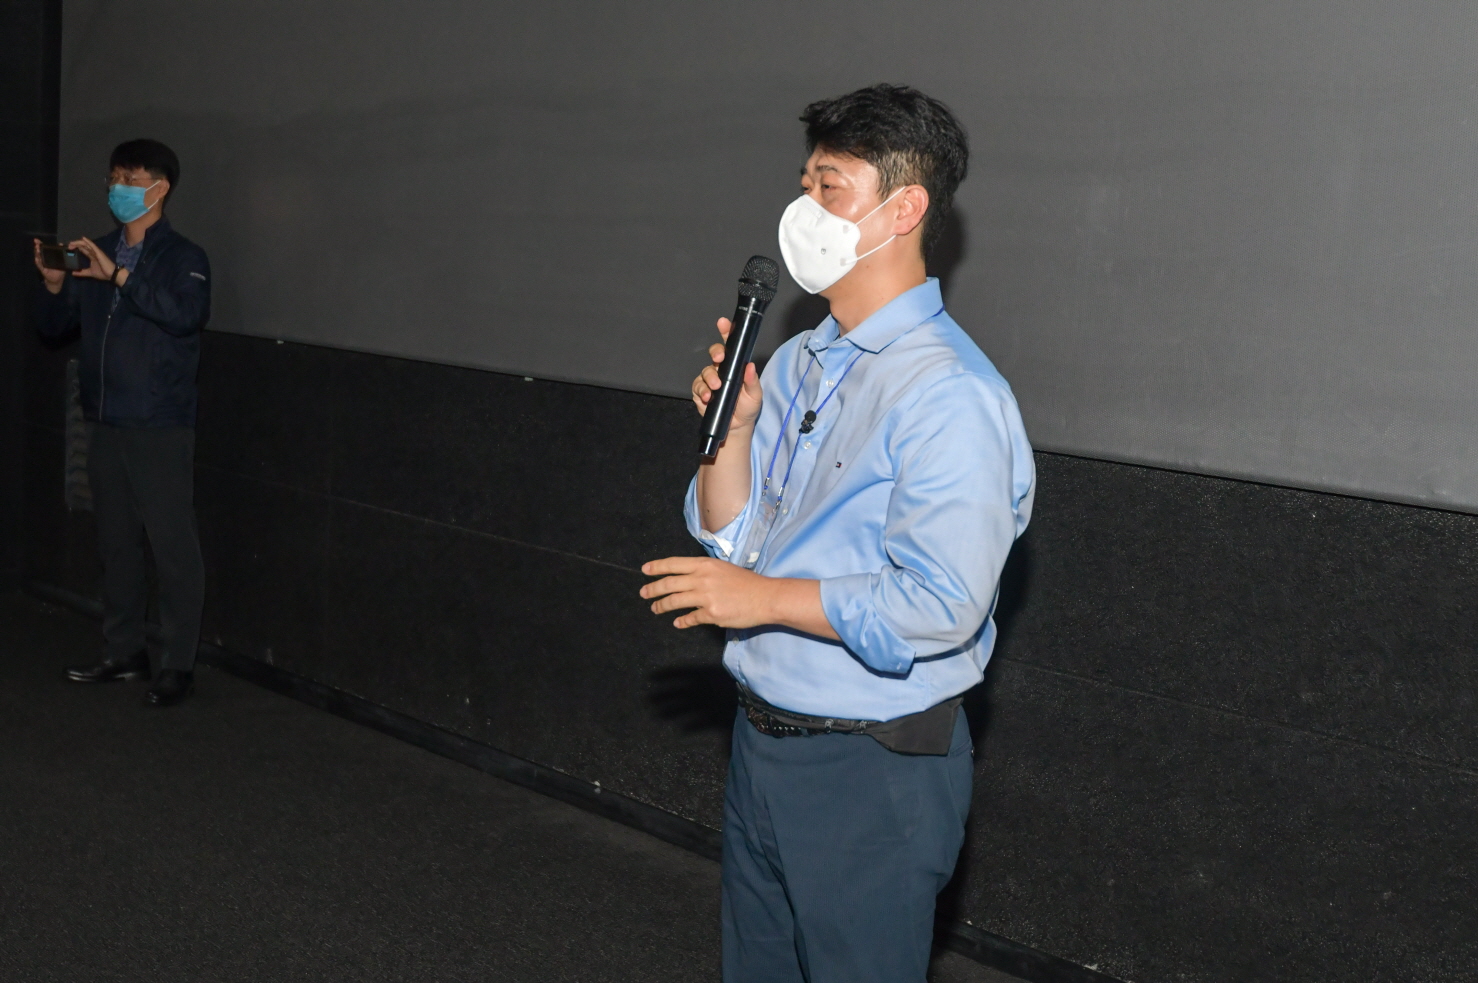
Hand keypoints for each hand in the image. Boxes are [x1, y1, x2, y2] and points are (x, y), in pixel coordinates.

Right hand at [32, 239, 65, 293]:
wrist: (57, 280)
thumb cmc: (58, 270)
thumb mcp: (61, 261)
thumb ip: (61, 253)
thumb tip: (61, 244)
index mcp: (47, 257)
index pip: (43, 249)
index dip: (40, 244)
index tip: (36, 240)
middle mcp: (43, 259)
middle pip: (39, 252)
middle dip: (37, 247)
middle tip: (36, 243)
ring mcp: (42, 264)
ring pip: (38, 258)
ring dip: (37, 253)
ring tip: (37, 249)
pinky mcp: (43, 270)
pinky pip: (40, 266)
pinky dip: (38, 262)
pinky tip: (37, 259)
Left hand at [67, 237, 119, 282]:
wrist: (112, 275)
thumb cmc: (103, 273)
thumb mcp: (90, 273)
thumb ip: (82, 272)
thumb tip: (73, 273)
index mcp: (92, 256)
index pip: (83, 250)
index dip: (76, 247)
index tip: (69, 248)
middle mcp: (93, 253)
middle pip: (83, 246)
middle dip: (75, 244)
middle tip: (68, 246)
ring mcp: (96, 252)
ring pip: (86, 244)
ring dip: (79, 243)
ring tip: (72, 243)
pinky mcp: (99, 253)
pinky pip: (93, 246)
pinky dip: (88, 242)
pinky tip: (83, 239)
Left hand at [641, 556, 777, 628]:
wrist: (765, 597)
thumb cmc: (746, 582)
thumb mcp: (723, 568)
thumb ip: (704, 572)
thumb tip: (687, 579)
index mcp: (705, 565)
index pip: (674, 564)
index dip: (657, 567)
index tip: (644, 570)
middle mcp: (702, 579)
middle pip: (669, 584)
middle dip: (653, 589)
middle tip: (644, 594)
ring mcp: (705, 597)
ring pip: (675, 601)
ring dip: (662, 606)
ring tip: (655, 609)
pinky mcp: (711, 614)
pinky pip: (690, 618)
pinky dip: (682, 621)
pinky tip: (677, 623)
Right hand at [691, 317, 761, 431]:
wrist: (735, 427)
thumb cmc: (747, 408)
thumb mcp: (755, 395)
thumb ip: (752, 381)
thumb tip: (750, 366)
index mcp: (735, 366)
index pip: (731, 346)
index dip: (726, 332)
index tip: (724, 323)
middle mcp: (721, 369)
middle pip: (715, 353)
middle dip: (716, 353)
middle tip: (719, 359)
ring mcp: (709, 380)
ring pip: (705, 370)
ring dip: (709, 377)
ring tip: (716, 387)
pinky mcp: (700, 391)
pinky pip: (697, 386)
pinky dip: (701, 390)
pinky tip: (707, 397)